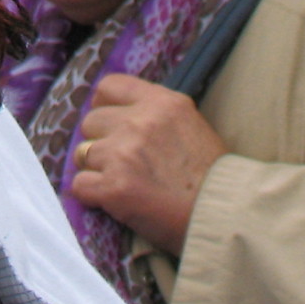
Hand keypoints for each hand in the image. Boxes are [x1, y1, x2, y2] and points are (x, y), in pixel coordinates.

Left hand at [70, 73, 225, 257]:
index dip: (104, 106)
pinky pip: (80, 185)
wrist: (224, 218)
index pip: (109, 86)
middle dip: (100, 142)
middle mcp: (139, 121)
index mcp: (162, 102)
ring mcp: (123, 153)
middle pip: (91, 121)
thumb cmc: (213, 178)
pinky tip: (112, 202)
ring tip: (121, 185)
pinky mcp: (114, 187)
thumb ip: (157, 115)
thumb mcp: (191, 125)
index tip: (110, 125)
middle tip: (119, 163)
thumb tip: (123, 115)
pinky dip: (91, 195)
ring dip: (95, 170)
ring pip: (82, 153)